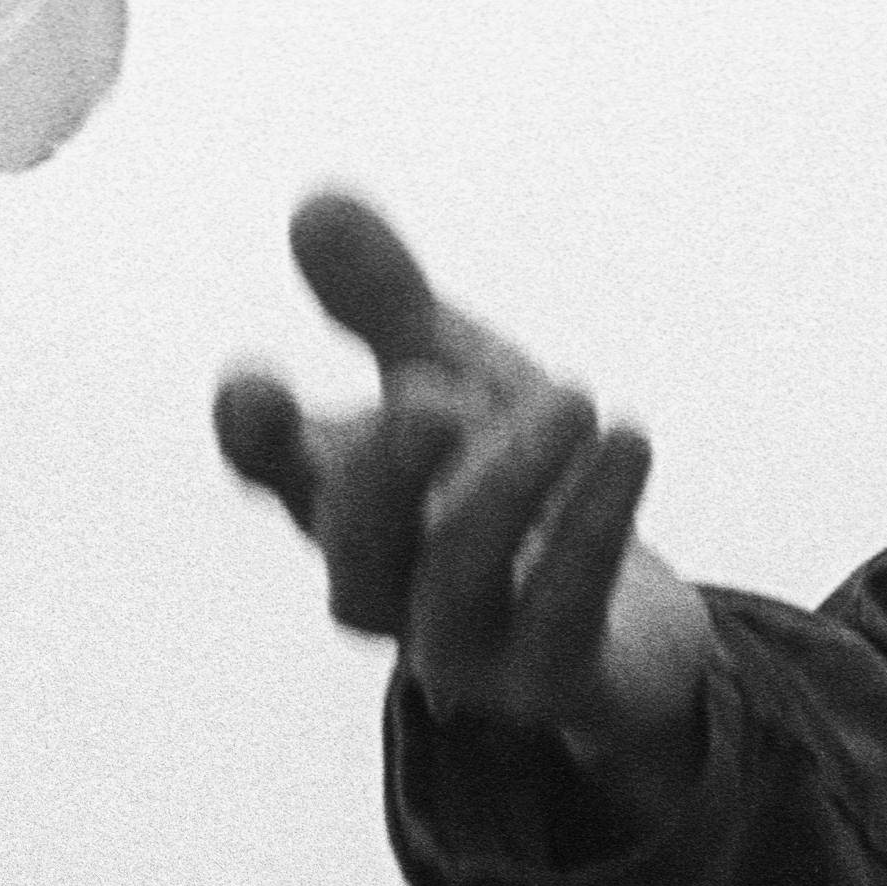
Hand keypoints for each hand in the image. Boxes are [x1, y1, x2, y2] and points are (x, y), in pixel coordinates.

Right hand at [214, 194, 712, 813]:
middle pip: (353, 542)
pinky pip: (562, 611)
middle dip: (384, 471)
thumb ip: (384, 300)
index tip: (257, 387)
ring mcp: (463, 644)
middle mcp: (386, 580)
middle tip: (433, 400)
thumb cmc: (515, 490)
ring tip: (577, 401)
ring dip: (511, 485)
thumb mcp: (450, 377)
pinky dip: (593, 525)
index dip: (256, 433)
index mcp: (343, 498)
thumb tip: (313, 203)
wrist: (622, 628)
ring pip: (457, 579)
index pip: (271, 470)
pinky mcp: (551, 682)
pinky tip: (630, 445)